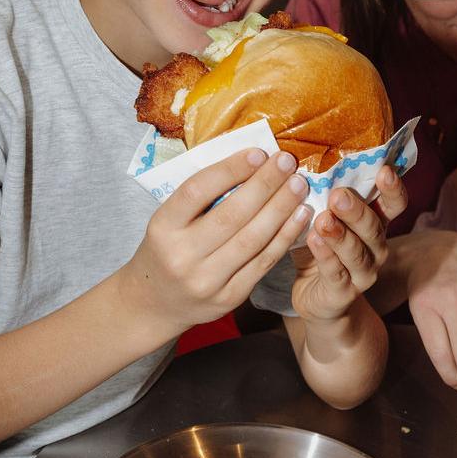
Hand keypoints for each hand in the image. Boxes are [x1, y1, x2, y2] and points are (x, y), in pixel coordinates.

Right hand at [122, 149, 311, 339]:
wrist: (156, 304)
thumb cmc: (168, 248)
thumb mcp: (169, 220)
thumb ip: (201, 196)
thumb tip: (251, 161)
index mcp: (162, 227)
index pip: (197, 191)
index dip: (230, 169)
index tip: (258, 153)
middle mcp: (182, 255)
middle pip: (231, 215)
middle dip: (265, 185)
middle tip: (287, 162)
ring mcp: (206, 280)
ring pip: (252, 239)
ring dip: (281, 208)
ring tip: (299, 185)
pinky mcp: (229, 297)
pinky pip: (264, 262)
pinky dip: (286, 236)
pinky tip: (300, 215)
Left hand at [291, 166, 404, 322]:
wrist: (315, 297)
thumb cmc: (319, 249)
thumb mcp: (321, 218)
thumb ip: (320, 195)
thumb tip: (303, 157)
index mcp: (375, 224)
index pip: (394, 204)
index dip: (393, 189)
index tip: (384, 170)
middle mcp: (376, 247)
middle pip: (374, 227)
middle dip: (357, 211)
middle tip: (338, 195)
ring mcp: (363, 272)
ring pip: (357, 252)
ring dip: (340, 235)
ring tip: (323, 220)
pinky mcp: (343, 293)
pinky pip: (336, 273)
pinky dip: (325, 256)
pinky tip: (314, 241)